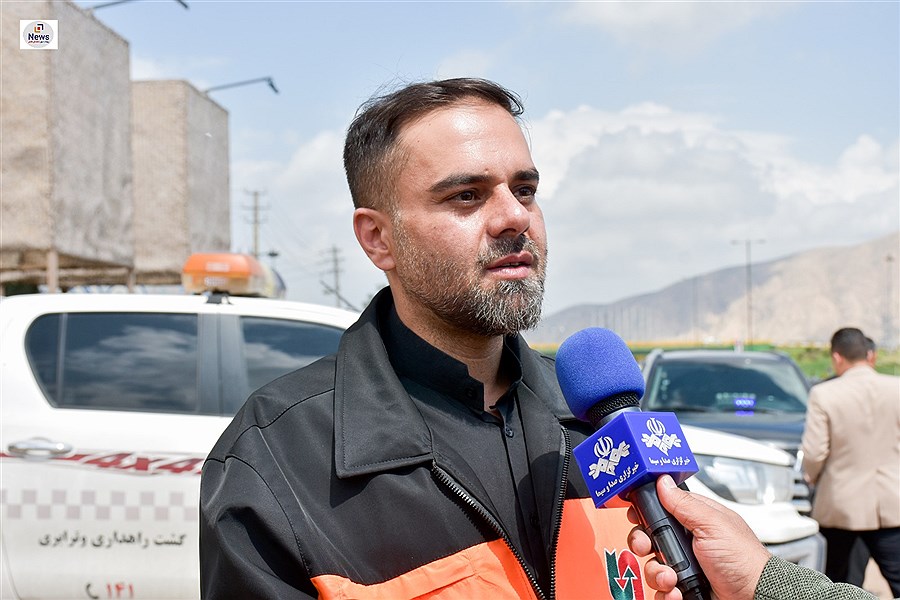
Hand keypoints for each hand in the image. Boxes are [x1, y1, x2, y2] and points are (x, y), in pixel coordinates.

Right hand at [626, 475, 771, 599]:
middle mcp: (686, 542)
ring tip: (673, 578)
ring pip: (651, 565)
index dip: (644, 511)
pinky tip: (677, 592)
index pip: (660, 508)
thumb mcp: (713, 525)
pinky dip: (666, 592)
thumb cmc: (744, 560)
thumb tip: (663, 482)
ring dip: (657, 573)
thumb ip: (685, 504)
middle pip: (648, 537)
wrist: (753, 597)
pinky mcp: (681, 587)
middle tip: (648, 548)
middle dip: (644, 544)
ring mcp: (683, 566)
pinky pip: (660, 589)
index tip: (636, 516)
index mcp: (693, 520)